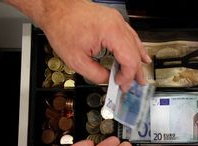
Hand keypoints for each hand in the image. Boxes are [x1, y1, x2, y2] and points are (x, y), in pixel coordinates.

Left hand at [29, 0, 150, 90]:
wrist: (55, 8)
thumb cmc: (62, 26)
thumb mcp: (76, 60)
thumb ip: (96, 74)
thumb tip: (108, 80)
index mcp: (111, 33)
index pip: (129, 60)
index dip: (127, 76)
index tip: (121, 85)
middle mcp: (117, 24)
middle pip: (134, 53)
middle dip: (135, 71)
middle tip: (136, 85)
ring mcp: (117, 21)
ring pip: (135, 44)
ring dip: (138, 61)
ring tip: (140, 75)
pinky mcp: (113, 20)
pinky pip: (130, 36)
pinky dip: (136, 48)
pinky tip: (141, 56)